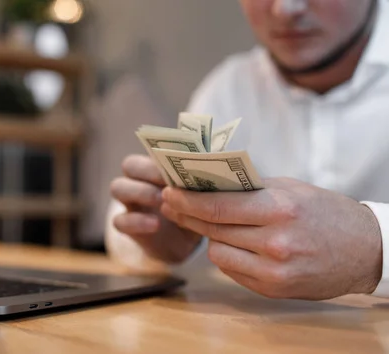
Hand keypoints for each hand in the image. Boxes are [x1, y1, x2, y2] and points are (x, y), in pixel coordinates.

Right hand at [110, 155, 202, 263]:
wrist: (185, 243)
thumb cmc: (194, 211)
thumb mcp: (199, 197)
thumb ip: (199, 184)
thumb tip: (213, 170)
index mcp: (159, 169)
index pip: (149, 150)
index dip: (163, 155)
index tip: (182, 165)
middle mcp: (140, 181)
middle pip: (129, 164)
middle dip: (147, 170)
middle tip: (169, 182)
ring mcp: (130, 202)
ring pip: (117, 187)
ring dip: (139, 191)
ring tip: (161, 201)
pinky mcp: (127, 225)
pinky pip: (119, 220)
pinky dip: (136, 221)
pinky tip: (155, 225)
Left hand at [160, 177, 382, 299]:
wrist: (365, 250)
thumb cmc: (325, 212)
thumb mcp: (290, 189)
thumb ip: (249, 189)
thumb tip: (207, 184)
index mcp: (279, 209)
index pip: (218, 206)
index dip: (188, 201)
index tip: (169, 193)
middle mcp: (275, 242)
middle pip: (213, 228)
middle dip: (187, 215)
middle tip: (170, 204)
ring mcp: (274, 270)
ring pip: (218, 252)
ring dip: (210, 236)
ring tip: (208, 222)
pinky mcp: (273, 289)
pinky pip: (232, 270)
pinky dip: (227, 255)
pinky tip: (230, 243)